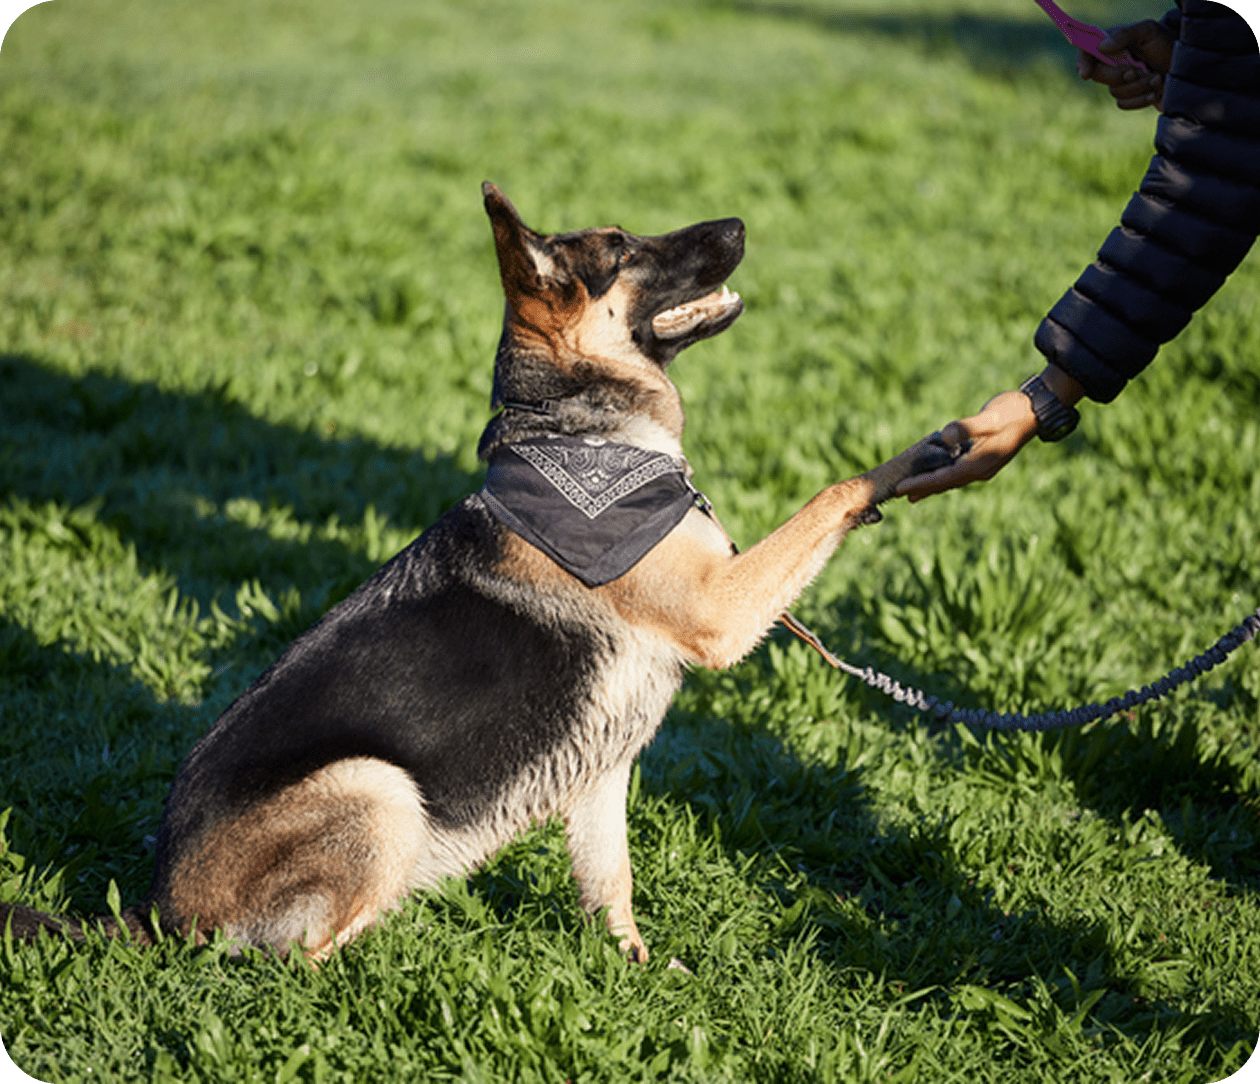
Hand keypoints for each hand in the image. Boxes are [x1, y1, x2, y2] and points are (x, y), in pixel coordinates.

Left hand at [895, 391, 1038, 501]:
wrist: (1035, 410)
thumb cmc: (1012, 411)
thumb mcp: (990, 417)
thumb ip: (967, 427)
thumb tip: (946, 436)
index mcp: (979, 463)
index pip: (943, 478)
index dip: (921, 483)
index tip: (901, 489)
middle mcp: (981, 469)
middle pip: (945, 483)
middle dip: (922, 488)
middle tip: (898, 494)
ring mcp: (983, 466)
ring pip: (951, 479)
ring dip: (931, 485)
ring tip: (912, 493)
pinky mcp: (984, 458)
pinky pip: (958, 472)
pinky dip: (943, 476)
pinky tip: (935, 475)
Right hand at [1077, 20, 1175, 110]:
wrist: (1187, 66)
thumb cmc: (1167, 43)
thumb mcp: (1149, 31)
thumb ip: (1124, 35)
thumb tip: (1101, 46)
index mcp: (1113, 43)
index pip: (1087, 51)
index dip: (1082, 62)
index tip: (1086, 73)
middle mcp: (1112, 62)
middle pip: (1097, 75)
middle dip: (1119, 75)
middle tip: (1137, 70)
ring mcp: (1120, 81)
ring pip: (1114, 91)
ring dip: (1138, 86)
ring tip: (1156, 77)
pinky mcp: (1129, 97)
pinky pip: (1123, 104)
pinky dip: (1140, 100)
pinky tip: (1155, 91)